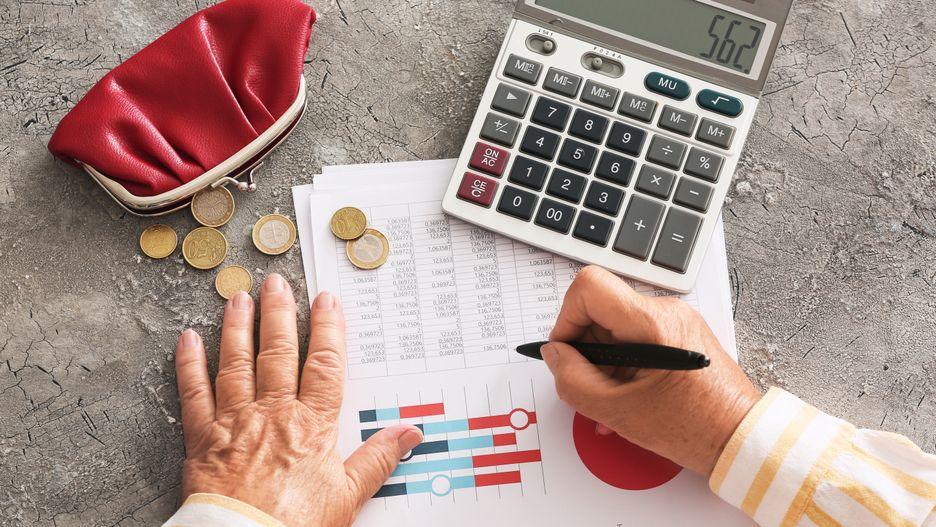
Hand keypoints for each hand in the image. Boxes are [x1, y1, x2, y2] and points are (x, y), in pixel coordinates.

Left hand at [174, 274, 422, 526]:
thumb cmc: (294, 524)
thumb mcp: (348, 495)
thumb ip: (377, 459)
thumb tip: (408, 434)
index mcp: (312, 425)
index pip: (324, 365)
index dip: (328, 329)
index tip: (326, 301)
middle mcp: (274, 413)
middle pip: (278, 353)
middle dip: (279, 314)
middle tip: (276, 283)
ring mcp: (235, 421)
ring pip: (237, 363)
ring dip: (238, 327)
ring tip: (239, 298)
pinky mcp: (202, 438)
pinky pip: (193, 393)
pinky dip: (189, 364)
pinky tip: (188, 339)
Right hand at [542, 266, 760, 475]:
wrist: (741, 439)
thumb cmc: (694, 427)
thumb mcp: (617, 412)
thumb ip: (573, 380)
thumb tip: (555, 355)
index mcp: (652, 323)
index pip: (589, 287)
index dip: (567, 318)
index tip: (566, 351)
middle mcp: (667, 312)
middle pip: (600, 309)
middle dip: (585, 348)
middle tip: (589, 385)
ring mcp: (676, 321)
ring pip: (615, 327)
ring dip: (603, 362)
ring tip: (611, 400)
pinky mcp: (680, 334)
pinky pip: (636, 338)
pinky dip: (622, 364)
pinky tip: (626, 396)